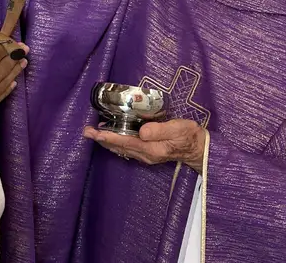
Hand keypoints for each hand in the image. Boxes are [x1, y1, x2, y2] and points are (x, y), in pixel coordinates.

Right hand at [0, 41, 28, 117]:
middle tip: (25, 49)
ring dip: (15, 71)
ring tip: (24, 63)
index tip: (15, 43)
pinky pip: (0, 96)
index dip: (6, 47)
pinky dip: (8, 89)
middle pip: (3, 67)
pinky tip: (14, 84)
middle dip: (15, 57)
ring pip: (5, 81)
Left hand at [83, 119, 206, 172]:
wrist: (199, 149)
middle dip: (102, 139)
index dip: (109, 137)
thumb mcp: (178, 129)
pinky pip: (127, 148)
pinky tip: (110, 136)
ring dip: (106, 141)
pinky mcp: (148, 152)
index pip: (126, 142)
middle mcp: (145, 154)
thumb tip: (142, 131)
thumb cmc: (189, 136)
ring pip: (121, 149)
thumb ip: (160, 130)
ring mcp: (146, 155)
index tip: (95, 132)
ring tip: (93, 132)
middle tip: (86, 131)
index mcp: (151, 149)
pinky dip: (116, 142)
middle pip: (119, 147)